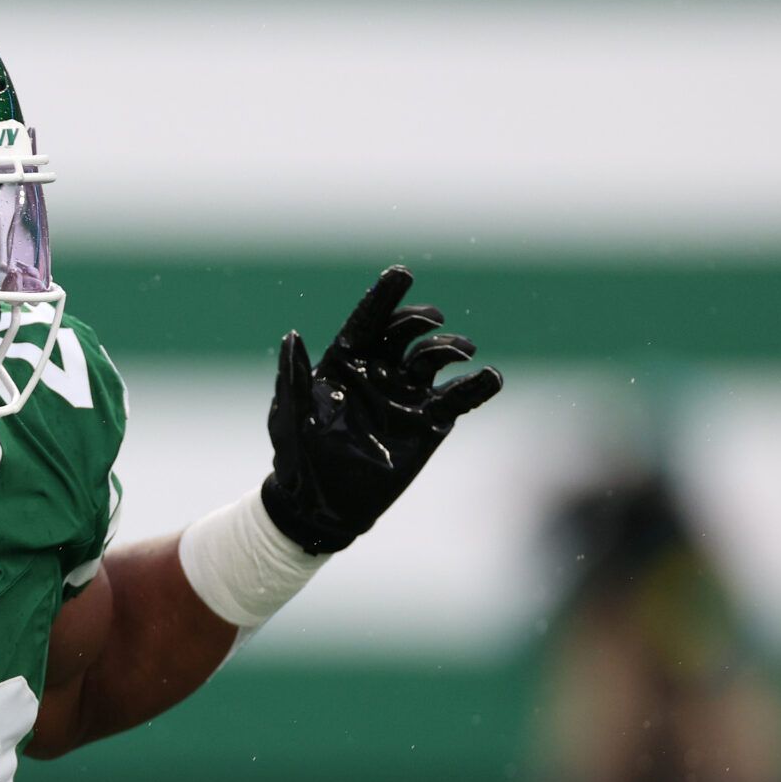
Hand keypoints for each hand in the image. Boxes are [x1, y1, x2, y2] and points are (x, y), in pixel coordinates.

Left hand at [259, 265, 502, 553]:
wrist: (320, 507)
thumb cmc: (296, 459)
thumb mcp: (289, 418)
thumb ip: (293, 378)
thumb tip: (292, 336)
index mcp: (343, 365)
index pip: (366, 322)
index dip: (383, 298)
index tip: (401, 273)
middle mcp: (377, 373)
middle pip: (403, 333)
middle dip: (418, 320)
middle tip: (430, 320)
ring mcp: (405, 397)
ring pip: (433, 359)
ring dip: (449, 347)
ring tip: (460, 350)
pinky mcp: (428, 424)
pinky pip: (458, 399)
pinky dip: (477, 387)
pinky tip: (491, 377)